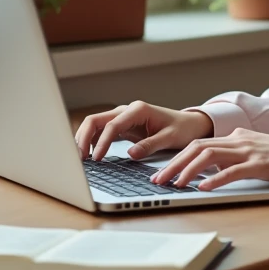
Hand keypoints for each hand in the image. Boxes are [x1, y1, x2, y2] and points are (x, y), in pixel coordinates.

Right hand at [75, 101, 213, 161]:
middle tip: (79, 159)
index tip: (97, 159)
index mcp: (138, 110)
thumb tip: (131, 154)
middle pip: (95, 120)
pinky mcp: (122, 126)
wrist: (189, 124)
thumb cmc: (181, 128)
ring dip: (84, 139)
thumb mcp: (170, 138)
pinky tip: (89, 155)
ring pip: (95, 125)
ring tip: (80, 159)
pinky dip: (92, 142)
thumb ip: (151, 144)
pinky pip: (101, 131)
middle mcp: (127, 110)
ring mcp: (122, 117)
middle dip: (83, 138)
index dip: (102, 143)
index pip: (112, 125)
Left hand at [150, 129, 268, 191]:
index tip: (161, 171)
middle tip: (156, 181)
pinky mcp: (260, 164)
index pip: (198, 143)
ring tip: (174, 185)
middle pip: (197, 147)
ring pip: (209, 157)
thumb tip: (211, 168)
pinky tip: (202, 189)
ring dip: (187, 171)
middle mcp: (239, 140)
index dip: (176, 157)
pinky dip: (214, 180)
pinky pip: (232, 171)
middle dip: (172, 164)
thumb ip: (235, 155)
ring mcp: (249, 151)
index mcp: (237, 136)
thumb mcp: (256, 151)